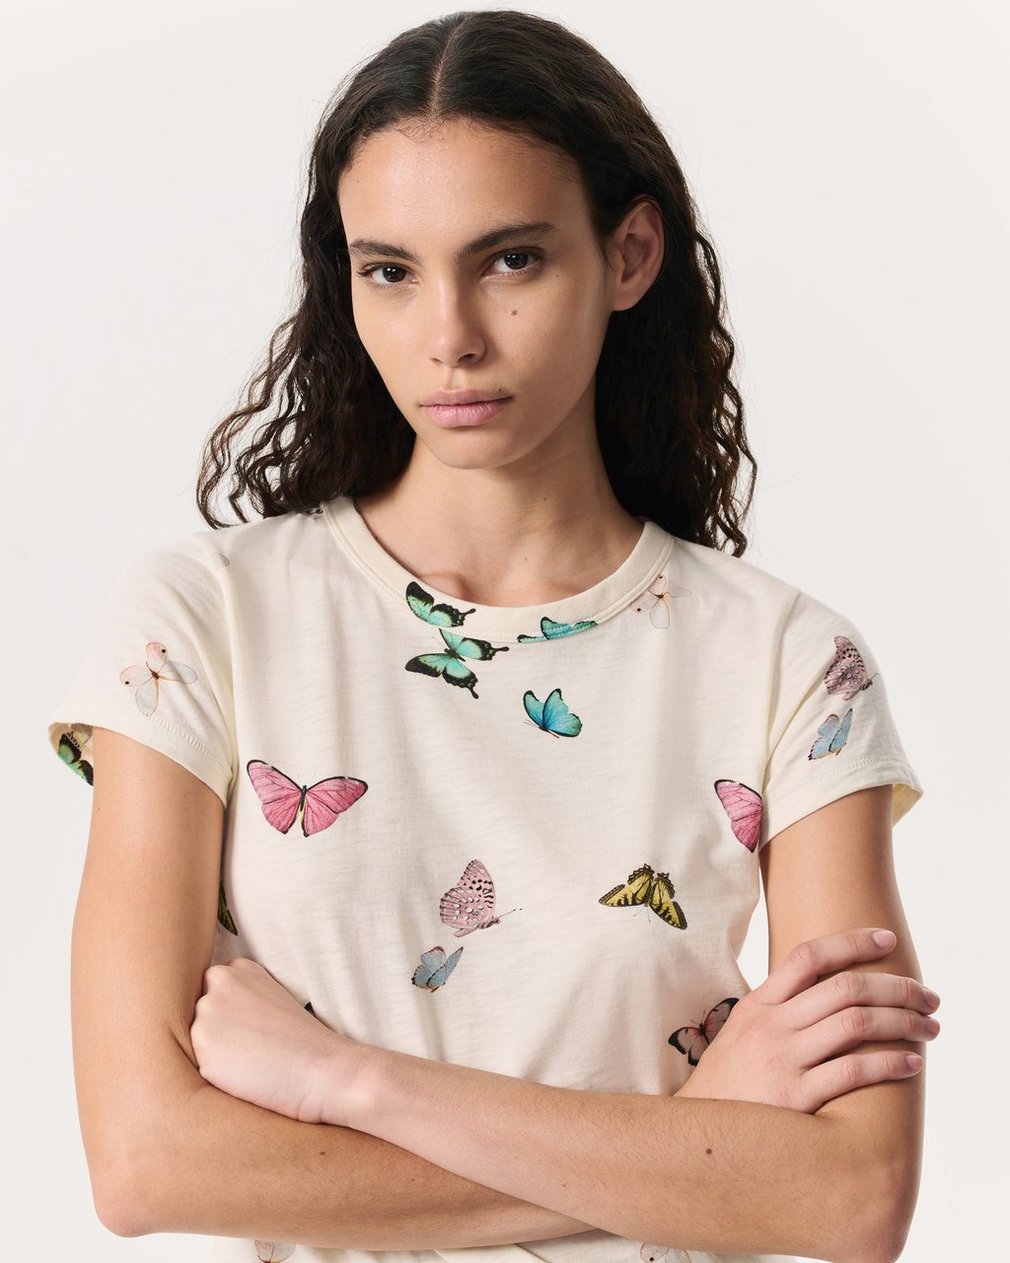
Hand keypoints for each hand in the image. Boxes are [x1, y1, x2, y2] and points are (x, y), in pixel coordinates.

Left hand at [190, 957, 364, 1125]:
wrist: (321, 1067)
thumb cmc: (301, 1037)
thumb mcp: (272, 995)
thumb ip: (241, 992)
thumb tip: (210, 1006)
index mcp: (236, 969)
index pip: (212, 988)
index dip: (230, 1010)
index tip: (251, 1023)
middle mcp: (216, 988)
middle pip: (200, 1013)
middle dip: (217, 1028)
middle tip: (252, 1044)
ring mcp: (207, 1021)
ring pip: (197, 1041)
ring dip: (215, 1052)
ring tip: (251, 1059)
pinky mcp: (204, 1057)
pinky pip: (202, 1069)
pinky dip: (219, 1075)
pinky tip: (246, 1074)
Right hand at [675, 927, 939, 1112]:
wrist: (699, 1140)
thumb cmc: (728, 1088)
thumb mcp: (740, 1036)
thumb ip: (777, 1012)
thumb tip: (829, 993)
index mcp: (757, 1005)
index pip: (808, 957)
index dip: (852, 942)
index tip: (887, 941)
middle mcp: (770, 1026)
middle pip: (844, 987)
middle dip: (896, 986)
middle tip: (928, 995)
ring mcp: (781, 1060)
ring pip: (856, 1023)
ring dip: (902, 1021)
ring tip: (929, 1027)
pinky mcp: (795, 1098)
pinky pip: (853, 1071)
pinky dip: (890, 1063)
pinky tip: (911, 1064)